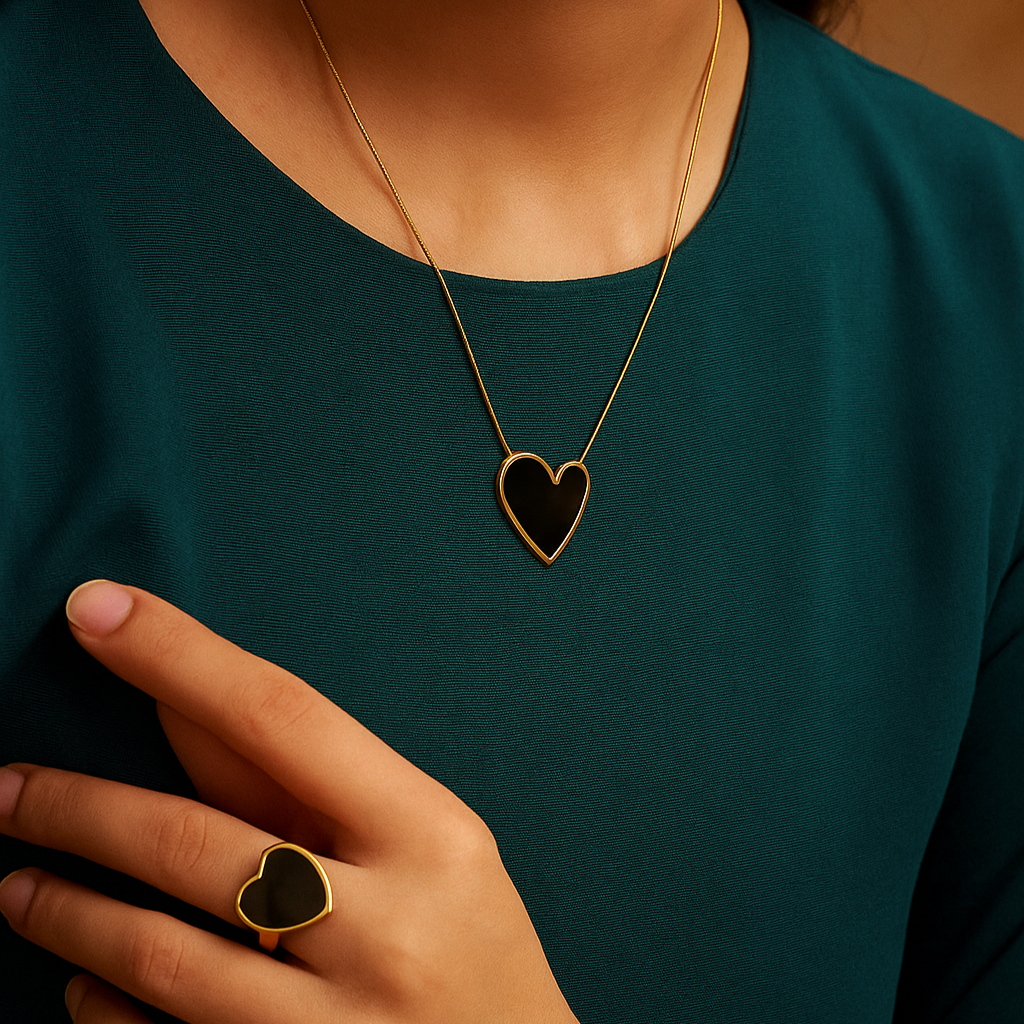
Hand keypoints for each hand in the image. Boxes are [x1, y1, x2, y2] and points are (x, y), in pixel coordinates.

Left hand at [0, 581, 578, 1023]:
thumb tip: (178, 704)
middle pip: (194, 841)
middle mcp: (386, 928)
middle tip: (7, 787)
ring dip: (66, 911)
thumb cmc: (477, 946)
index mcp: (430, 835)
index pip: (282, 717)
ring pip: (158, 953)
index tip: (97, 611)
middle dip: (77, 807)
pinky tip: (82, 985)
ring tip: (16, 884)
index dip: (179, 656)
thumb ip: (310, 786)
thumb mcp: (427, 845)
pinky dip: (104, 1010)